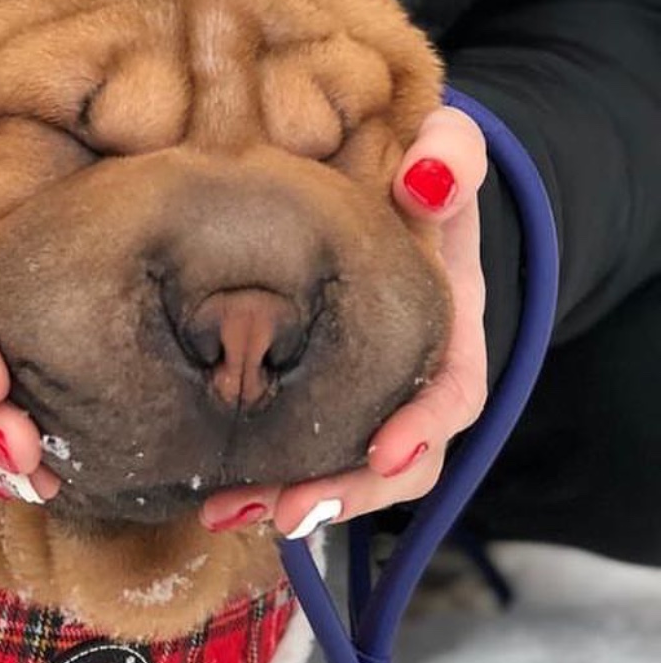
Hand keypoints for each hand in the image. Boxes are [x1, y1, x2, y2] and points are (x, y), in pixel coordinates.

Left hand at [200, 106, 488, 537]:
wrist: (381, 182)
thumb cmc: (412, 171)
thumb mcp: (443, 151)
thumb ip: (453, 153)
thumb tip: (429, 177)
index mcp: (448, 326)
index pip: (451, 394)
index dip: (423, 428)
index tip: (386, 453)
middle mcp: (410, 375)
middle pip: (398, 461)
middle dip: (347, 493)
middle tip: (287, 511)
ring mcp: (362, 393)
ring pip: (343, 470)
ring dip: (293, 501)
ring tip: (227, 512)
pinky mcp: (309, 396)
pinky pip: (295, 452)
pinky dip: (259, 480)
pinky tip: (208, 495)